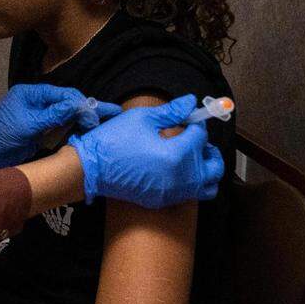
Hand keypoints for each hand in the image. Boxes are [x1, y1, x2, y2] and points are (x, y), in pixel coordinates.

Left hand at [0, 84, 120, 173]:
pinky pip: (59, 129)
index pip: (63, 94)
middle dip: (87, 110)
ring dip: (82, 120)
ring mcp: (38, 118)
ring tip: (104, 125)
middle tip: (111, 116)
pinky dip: (73, 131)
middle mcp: (37, 103)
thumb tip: (78, 105)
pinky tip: (87, 134)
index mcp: (32, 94)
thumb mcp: (27, 124)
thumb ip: (53, 115)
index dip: (81, 103)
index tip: (96, 115)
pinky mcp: (38, 132)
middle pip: (67, 103)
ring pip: (66, 116)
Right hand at [68, 94, 225, 207]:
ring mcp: (173, 192)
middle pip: (214, 165)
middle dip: (209, 149)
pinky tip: (174, 170)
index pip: (201, 136)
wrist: (90, 168)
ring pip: (207, 186)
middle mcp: (182, 177)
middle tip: (196, 140)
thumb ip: (171, 111)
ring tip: (191, 158)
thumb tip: (190, 102)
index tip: (188, 119)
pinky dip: (190, 182)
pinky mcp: (163, 201)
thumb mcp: (142, 118)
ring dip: (206, 170)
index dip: (196, 124)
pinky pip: (189, 194)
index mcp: (178, 153)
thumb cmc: (114, 140)